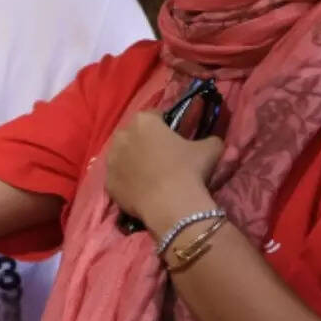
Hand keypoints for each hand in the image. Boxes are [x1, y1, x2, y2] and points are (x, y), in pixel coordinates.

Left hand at [104, 110, 222, 233]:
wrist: (171, 204)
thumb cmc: (189, 170)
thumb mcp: (211, 149)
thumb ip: (210, 139)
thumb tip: (212, 140)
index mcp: (143, 121)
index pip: (154, 116)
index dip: (165, 125)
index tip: (174, 137)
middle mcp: (122, 136)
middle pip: (134, 135)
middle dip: (145, 142)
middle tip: (162, 157)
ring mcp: (111, 160)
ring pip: (122, 156)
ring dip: (133, 161)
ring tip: (150, 174)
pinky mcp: (108, 182)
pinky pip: (118, 178)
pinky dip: (128, 182)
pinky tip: (142, 190)